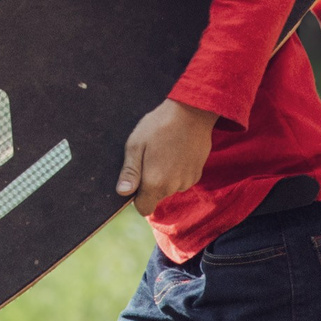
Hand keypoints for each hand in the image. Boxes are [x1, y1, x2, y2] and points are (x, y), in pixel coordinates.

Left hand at [116, 98, 217, 215]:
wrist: (192, 111)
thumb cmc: (159, 125)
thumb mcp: (136, 144)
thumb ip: (129, 172)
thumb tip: (123, 192)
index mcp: (155, 183)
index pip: (143, 208)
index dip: (137, 198)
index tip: (137, 180)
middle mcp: (173, 187)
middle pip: (156, 197)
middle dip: (151, 185)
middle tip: (150, 158)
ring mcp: (187, 181)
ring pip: (170, 188)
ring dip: (165, 178)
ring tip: (164, 152)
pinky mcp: (197, 174)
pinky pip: (182, 180)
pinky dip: (177, 172)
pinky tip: (176, 152)